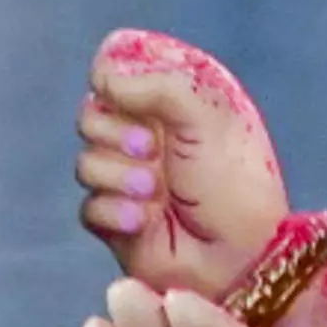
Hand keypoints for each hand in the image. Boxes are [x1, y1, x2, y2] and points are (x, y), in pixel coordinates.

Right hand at [75, 30, 291, 294]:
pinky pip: (88, 207)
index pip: (118, 67)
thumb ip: (158, 83)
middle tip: (152, 150)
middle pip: (90, 113)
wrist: (240, 259)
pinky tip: (143, 221)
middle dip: (114, 131)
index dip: (115, 77)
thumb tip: (103, 77)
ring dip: (119, 176)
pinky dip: (113, 212)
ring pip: (85, 161)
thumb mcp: (209, 116)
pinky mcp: (118, 221)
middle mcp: (150, 136)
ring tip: (155, 193)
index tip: (130, 92)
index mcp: (175, 101)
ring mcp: (131, 179)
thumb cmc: (235, 184)